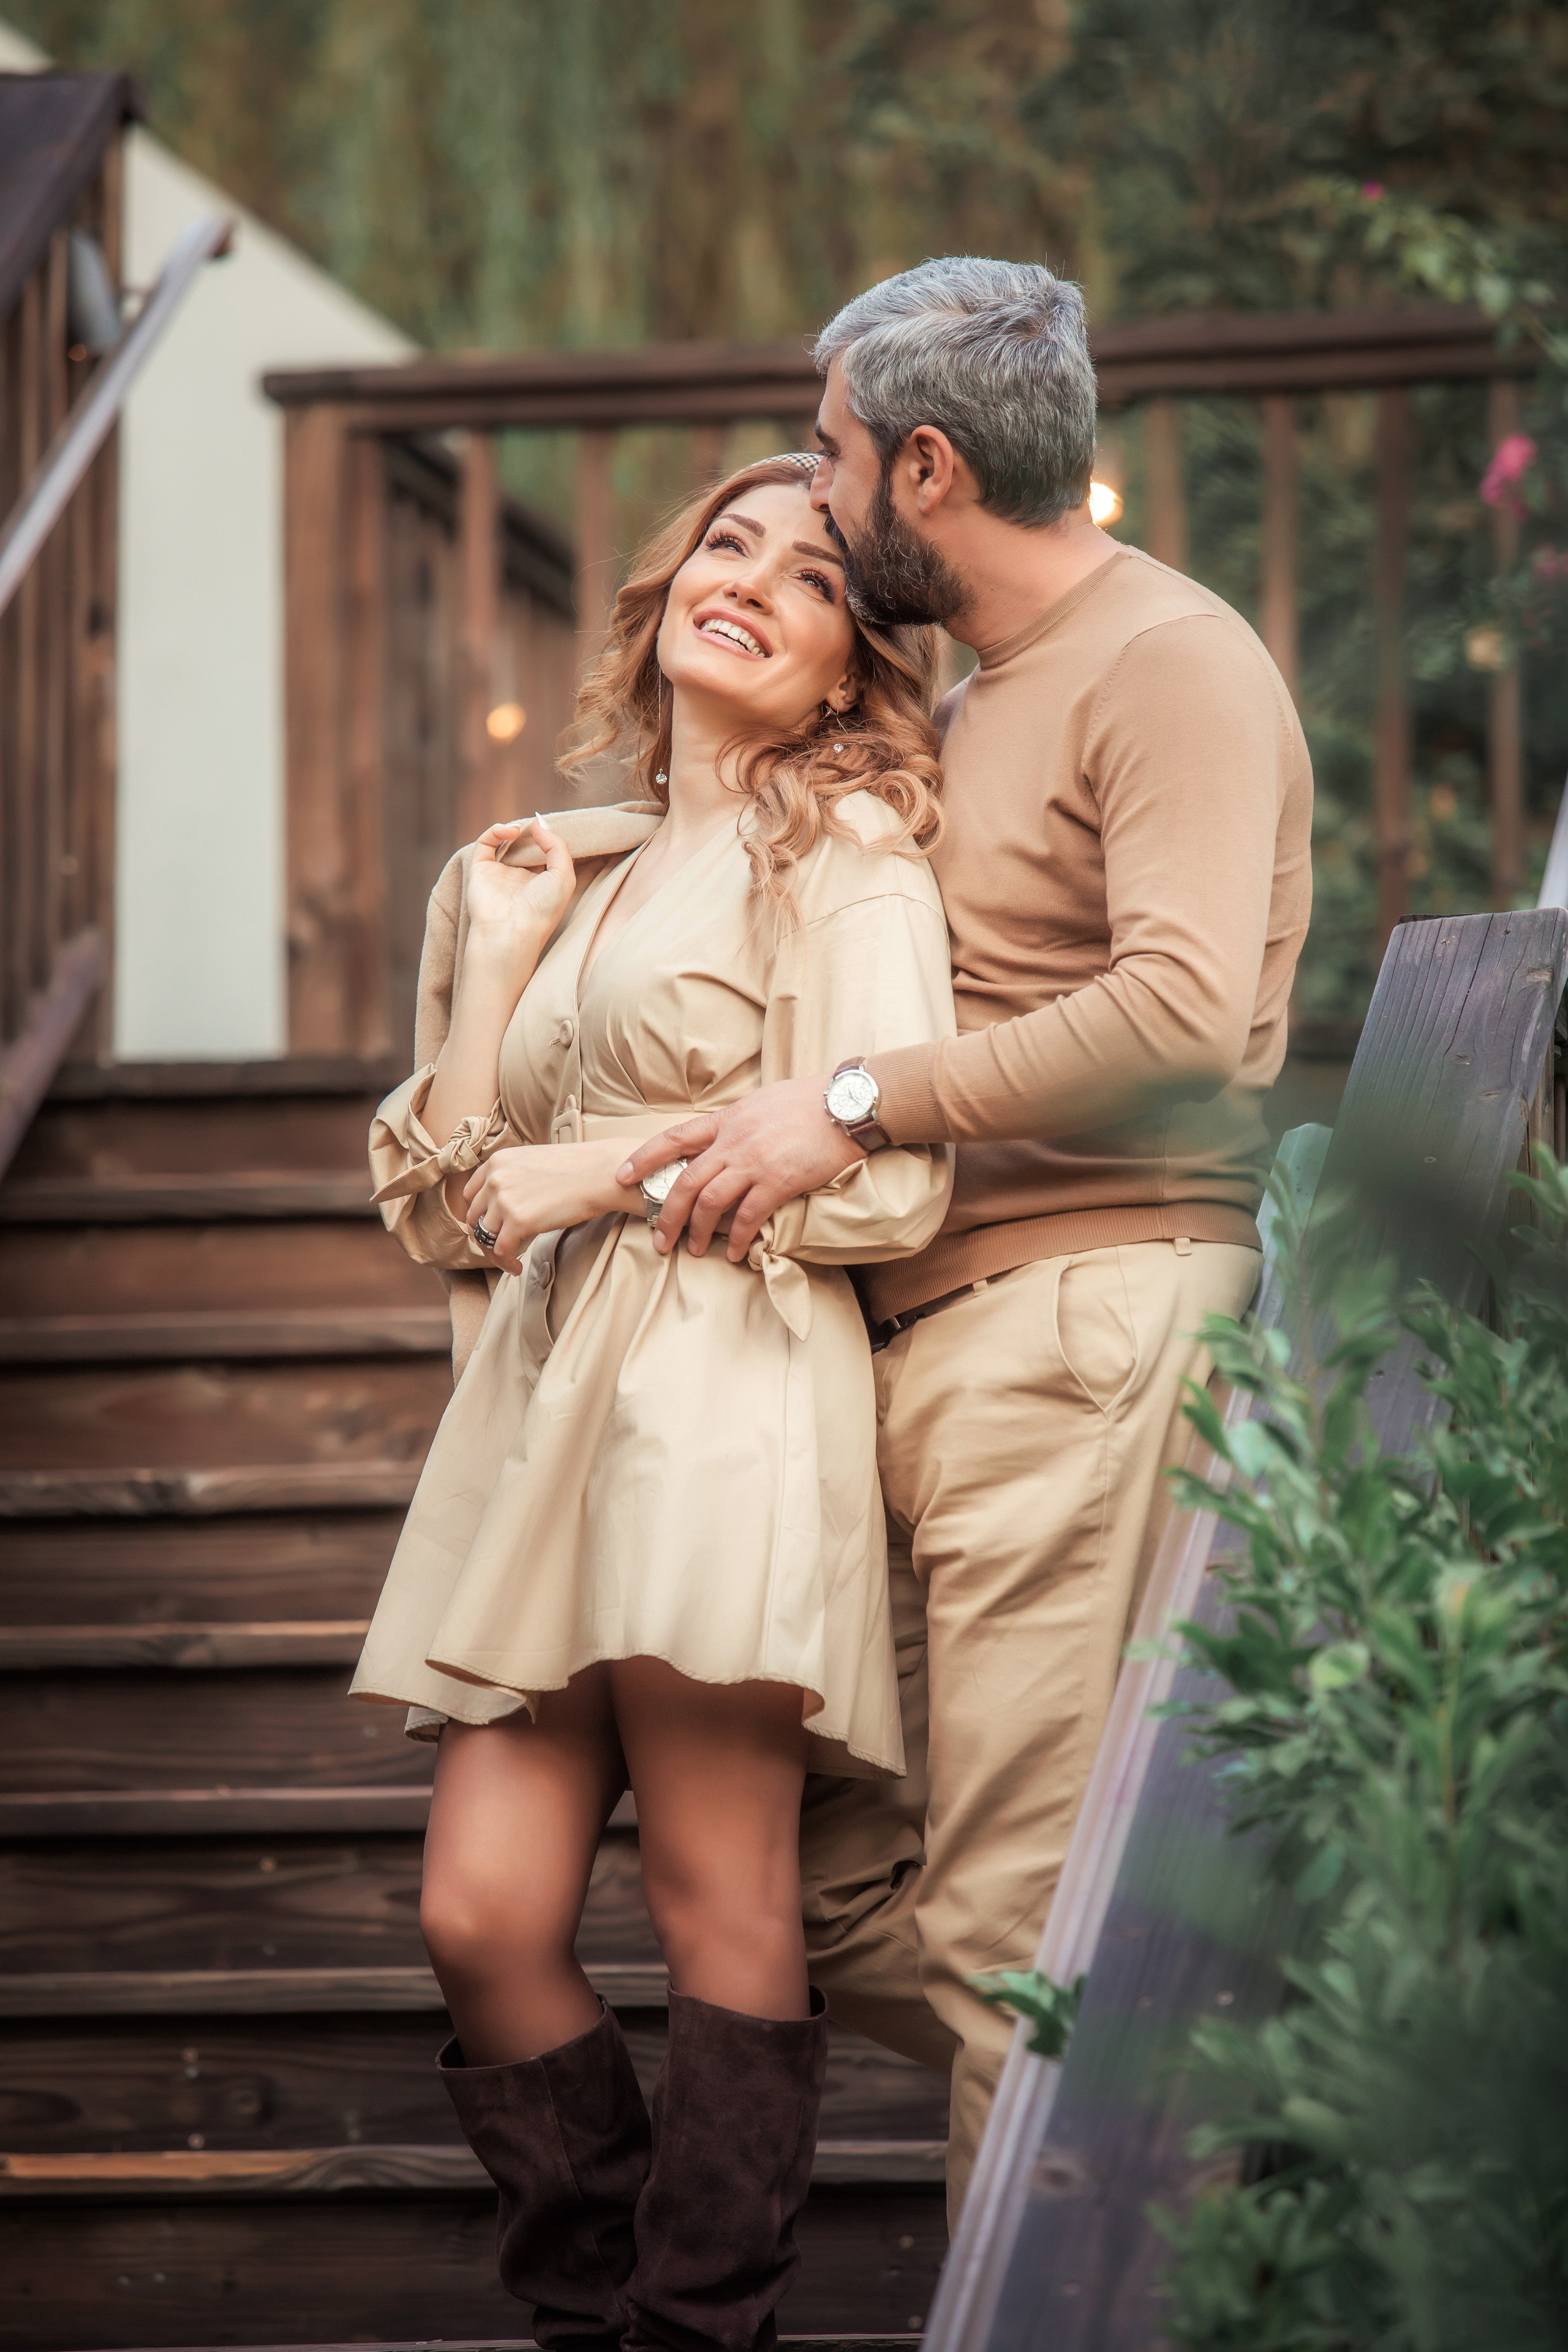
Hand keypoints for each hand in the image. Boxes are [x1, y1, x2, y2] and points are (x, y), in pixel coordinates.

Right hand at [463, 816, 575, 981]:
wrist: (510, 931)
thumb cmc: (541, 910)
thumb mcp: (564, 877)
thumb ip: (557, 846)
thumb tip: (539, 823)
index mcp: (543, 884)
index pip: (547, 855)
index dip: (551, 839)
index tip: (553, 828)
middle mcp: (520, 878)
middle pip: (527, 846)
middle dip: (533, 832)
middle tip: (539, 823)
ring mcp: (499, 874)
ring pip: (506, 842)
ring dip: (516, 829)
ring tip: (523, 829)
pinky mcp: (480, 869)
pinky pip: (485, 843)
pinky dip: (496, 831)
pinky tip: (512, 831)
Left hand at [464, 1142, 636, 1272]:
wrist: (600, 1173)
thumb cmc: (577, 1169)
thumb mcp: (533, 1162)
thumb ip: (513, 1178)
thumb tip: (506, 1204)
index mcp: (498, 1161)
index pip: (471, 1194)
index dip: (480, 1214)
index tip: (491, 1227)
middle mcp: (495, 1178)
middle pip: (475, 1217)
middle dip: (486, 1235)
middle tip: (501, 1247)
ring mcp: (504, 1199)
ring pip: (485, 1237)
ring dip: (495, 1253)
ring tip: (510, 1260)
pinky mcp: (518, 1221)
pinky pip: (501, 1251)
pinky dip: (506, 1264)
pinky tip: (517, 1267)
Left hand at [616, 1078, 862, 1262]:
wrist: (844, 1104)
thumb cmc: (808, 1100)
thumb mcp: (761, 1101)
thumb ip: (737, 1121)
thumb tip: (725, 1133)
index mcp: (726, 1120)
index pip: (673, 1139)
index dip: (643, 1158)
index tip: (621, 1176)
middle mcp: (733, 1142)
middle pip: (685, 1182)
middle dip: (667, 1215)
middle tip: (659, 1240)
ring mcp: (754, 1163)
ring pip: (710, 1203)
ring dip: (698, 1232)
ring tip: (695, 1250)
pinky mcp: (779, 1181)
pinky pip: (748, 1217)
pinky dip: (737, 1238)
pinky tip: (735, 1252)